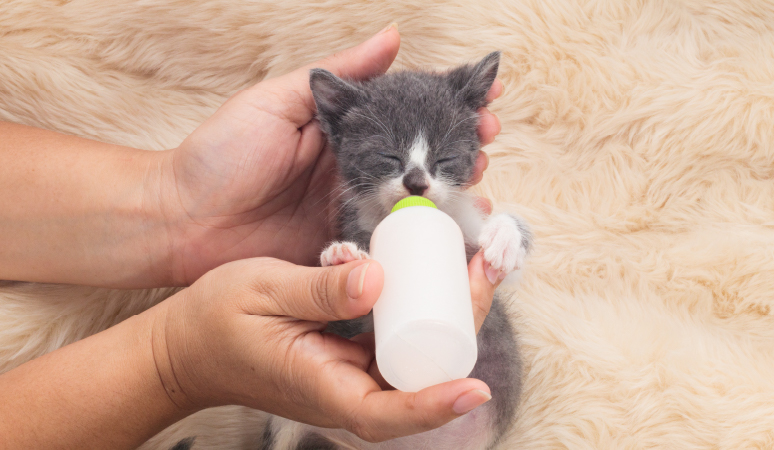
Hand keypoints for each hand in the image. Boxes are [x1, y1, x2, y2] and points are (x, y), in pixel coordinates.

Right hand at [149, 253, 499, 441]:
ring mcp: (352, 374)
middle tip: (484, 269)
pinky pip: (398, 339)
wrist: (187, 347)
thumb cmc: (215, 324)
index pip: (388, 413)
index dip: (436, 404)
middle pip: (421, 379)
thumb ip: (319, 289)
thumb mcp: (263, 293)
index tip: (474, 389)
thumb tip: (378, 278)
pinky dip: (423, 309)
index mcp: (325, 388)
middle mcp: (347, 390)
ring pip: (416, 357)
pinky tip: (436, 274)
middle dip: (462, 330)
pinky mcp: (352, 355)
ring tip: (474, 265)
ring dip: (451, 315)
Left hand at [154, 25, 502, 285]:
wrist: (180, 221)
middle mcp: (356, 171)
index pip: (407, 116)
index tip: (485, 101)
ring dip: (452, 196)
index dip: (447, 108)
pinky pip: (389, 247)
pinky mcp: (343, 252)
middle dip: (461, 150)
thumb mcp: (277, 101)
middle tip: (487, 145)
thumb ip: (339, 76)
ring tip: (480, 187)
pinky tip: (450, 236)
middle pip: (421, 160)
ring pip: (414, 204)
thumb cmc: (219, 154)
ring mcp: (352, 213)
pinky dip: (422, 242)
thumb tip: (394, 37)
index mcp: (344, 133)